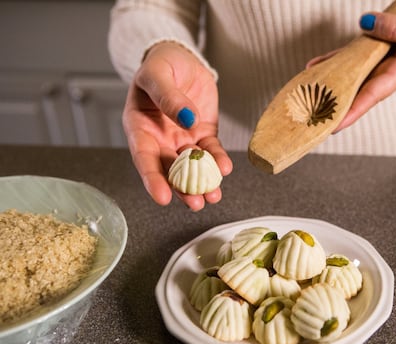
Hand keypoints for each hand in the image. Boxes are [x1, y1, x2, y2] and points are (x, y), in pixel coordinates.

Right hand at [123, 41, 231, 210]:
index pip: (144, 158)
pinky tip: (225, 168)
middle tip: (196, 203)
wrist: (181, 58)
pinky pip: (211, 151)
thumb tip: (187, 119)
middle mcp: (159, 140)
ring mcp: (182, 140)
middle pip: (169, 171)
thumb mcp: (158, 74)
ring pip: (192, 167)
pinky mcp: (203, 134)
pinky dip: (218, 161)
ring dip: (203, 183)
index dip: (152, 179)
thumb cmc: (161, 65)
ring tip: (213, 196)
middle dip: (183, 190)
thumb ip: (168, 97)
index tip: (162, 197)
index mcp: (139, 128)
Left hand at [316, 8, 395, 131]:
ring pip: (346, 79)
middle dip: (331, 108)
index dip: (351, 111)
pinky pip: (346, 61)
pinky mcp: (369, 56)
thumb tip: (366, 24)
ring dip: (326, 87)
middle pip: (353, 95)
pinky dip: (329, 64)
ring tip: (301, 94)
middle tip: (308, 120)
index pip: (370, 96)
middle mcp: (382, 75)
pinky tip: (311, 68)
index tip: (332, 126)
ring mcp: (374, 67)